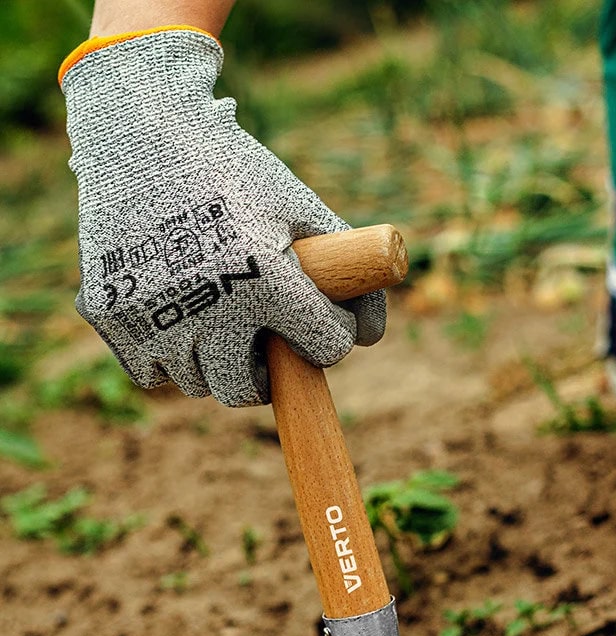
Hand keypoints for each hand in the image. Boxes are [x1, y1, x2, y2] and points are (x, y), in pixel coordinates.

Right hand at [60, 28, 385, 405]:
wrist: (141, 130)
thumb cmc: (234, 170)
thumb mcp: (299, 204)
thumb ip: (347, 265)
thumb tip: (372, 335)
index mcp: (264, 278)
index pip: (326, 346)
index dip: (335, 332)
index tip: (326, 316)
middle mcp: (208, 307)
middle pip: (246, 390)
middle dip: (266, 374)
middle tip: (265, 345)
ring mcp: (152, 316)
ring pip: (197, 383)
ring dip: (216, 363)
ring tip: (220, 320)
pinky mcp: (109, 315)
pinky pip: (150, 373)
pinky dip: (169, 358)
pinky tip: (179, 318)